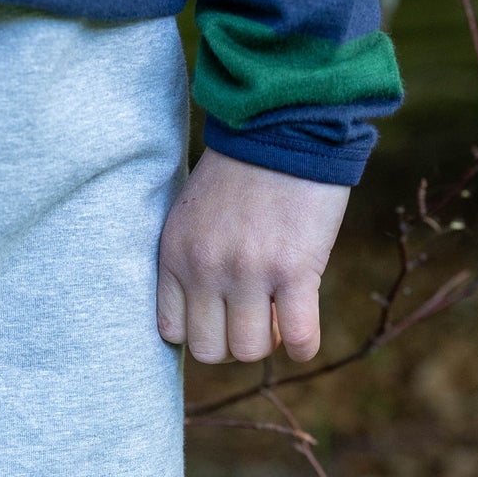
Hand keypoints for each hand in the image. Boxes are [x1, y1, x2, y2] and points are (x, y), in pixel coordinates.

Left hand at [157, 147, 349, 363]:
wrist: (285, 126)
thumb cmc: (241, 170)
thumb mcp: (192, 214)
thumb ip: (191, 260)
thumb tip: (209, 310)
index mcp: (175, 256)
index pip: (172, 331)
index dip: (201, 332)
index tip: (221, 317)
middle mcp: (206, 270)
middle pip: (209, 350)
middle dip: (233, 343)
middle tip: (254, 320)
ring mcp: (249, 273)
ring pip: (249, 350)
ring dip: (267, 343)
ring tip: (278, 318)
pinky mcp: (294, 270)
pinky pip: (297, 336)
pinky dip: (302, 346)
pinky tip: (304, 337)